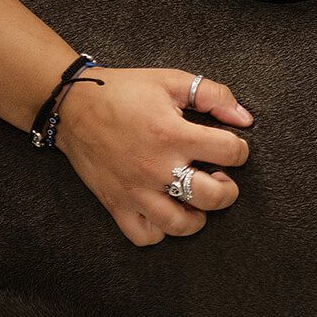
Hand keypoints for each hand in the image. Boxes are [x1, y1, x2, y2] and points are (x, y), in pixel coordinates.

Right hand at [55, 67, 252, 245]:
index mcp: (173, 134)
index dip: (240, 150)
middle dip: (228, 190)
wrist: (71, 105)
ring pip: (181, 224)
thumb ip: (214, 96)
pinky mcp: (116, 204)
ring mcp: (136, 191)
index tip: (232, 148)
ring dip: (198, 216)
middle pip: (212, 196)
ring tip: (196, 199)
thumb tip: (244, 119)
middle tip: (220, 178)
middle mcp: (157, 167)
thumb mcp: (172, 81)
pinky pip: (145, 236)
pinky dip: (160, 231)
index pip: (229, 152)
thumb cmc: (123, 91)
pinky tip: (166, 211)